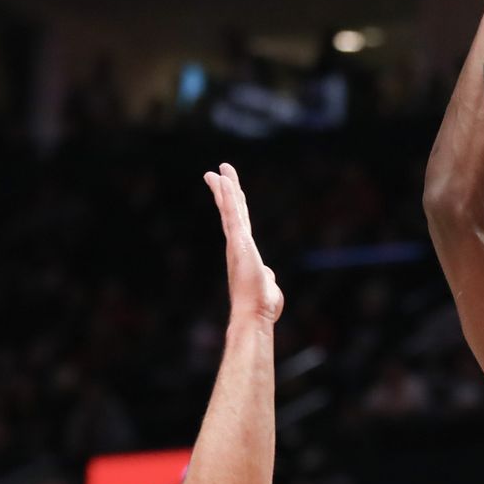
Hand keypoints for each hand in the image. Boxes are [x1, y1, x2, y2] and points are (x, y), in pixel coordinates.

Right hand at [203, 163, 282, 323]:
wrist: (255, 313)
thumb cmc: (262, 305)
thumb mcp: (266, 285)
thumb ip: (266, 275)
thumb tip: (267, 274)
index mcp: (244, 252)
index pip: (238, 222)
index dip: (233, 205)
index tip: (226, 190)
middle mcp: (237, 244)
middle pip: (231, 211)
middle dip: (225, 191)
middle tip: (217, 173)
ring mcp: (237, 242)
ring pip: (231, 209)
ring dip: (226, 188)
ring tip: (220, 170)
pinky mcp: (240, 242)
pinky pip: (233, 214)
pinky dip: (228, 197)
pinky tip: (224, 182)